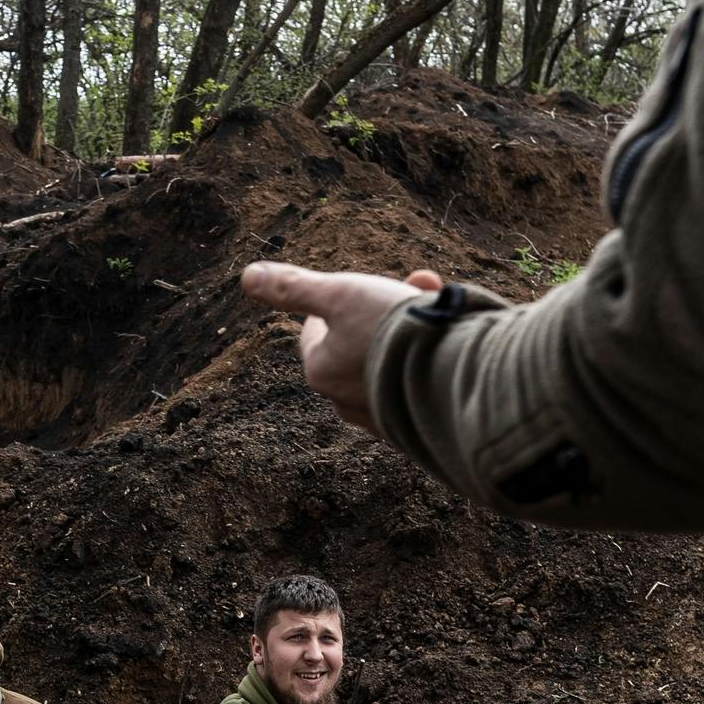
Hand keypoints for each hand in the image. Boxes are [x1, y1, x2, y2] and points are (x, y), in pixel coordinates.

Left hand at [240, 263, 446, 429]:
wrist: (454, 375)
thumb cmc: (392, 330)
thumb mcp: (340, 294)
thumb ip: (294, 287)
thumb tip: (248, 276)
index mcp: (320, 371)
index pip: (318, 331)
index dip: (340, 303)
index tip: (366, 289)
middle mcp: (344, 401)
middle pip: (356, 346)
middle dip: (383, 313)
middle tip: (416, 286)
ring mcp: (382, 417)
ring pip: (388, 365)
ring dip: (409, 335)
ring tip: (438, 309)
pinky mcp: (417, 427)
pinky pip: (416, 387)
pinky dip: (428, 363)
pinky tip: (449, 345)